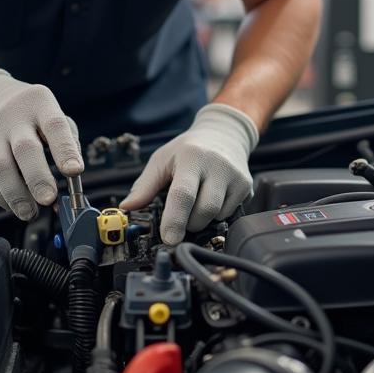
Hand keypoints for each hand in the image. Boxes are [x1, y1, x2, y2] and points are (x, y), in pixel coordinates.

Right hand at [0, 68, 81, 220]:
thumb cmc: (36, 117)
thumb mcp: (56, 117)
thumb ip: (69, 146)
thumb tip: (73, 184)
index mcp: (41, 104)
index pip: (55, 126)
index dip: (65, 150)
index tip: (75, 172)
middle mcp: (14, 118)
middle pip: (25, 148)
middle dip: (37, 177)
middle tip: (49, 199)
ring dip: (16, 195)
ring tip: (31, 212)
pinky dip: (0, 197)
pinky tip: (15, 206)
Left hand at [121, 103, 257, 243]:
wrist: (224, 134)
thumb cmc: (188, 149)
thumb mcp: (162, 160)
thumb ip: (145, 186)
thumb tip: (127, 207)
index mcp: (192, 157)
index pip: (183, 194)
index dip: (175, 220)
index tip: (168, 238)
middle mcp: (217, 166)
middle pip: (204, 211)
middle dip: (188, 223)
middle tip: (179, 218)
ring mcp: (236, 176)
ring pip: (218, 216)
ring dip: (202, 219)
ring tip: (196, 202)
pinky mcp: (246, 186)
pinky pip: (229, 214)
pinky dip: (216, 215)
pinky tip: (211, 198)